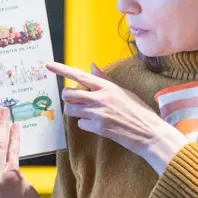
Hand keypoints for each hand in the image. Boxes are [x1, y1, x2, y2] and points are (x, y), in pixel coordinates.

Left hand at [50, 63, 185, 174]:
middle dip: (68, 97)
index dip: (61, 70)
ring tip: (87, 112)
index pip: (79, 75)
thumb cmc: (139, 111)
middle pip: (69, 93)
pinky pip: (81, 123)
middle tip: (74, 100)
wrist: (149, 132)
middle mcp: (100, 97)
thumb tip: (92, 66)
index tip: (48, 65)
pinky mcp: (98, 127)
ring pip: (71, 109)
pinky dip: (85, 124)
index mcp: (106, 86)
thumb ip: (105, 80)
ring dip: (74, 111)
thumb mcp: (123, 91)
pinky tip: (97, 125)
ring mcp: (98, 113)